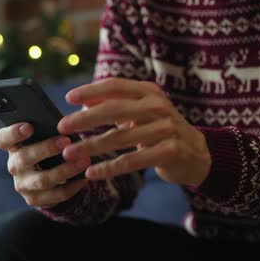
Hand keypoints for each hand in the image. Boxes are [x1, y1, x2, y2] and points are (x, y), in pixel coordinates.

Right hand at [0, 123, 90, 207]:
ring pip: (42, 180)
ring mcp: (23, 184)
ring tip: (84, 160)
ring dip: (65, 170)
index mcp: (13, 145)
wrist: (52, 177)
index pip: (3, 139)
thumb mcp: (47, 135)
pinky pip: (54, 195)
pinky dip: (72, 187)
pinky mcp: (34, 199)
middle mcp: (14, 165)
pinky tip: (84, 177)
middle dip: (46, 149)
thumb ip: (52, 125)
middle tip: (66, 141)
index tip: (29, 127)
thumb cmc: (50, 146)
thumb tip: (69, 116)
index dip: (13, 133)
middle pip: (24, 158)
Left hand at [58, 78, 211, 186]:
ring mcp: (166, 128)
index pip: (116, 86)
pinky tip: (92, 174)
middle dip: (85, 119)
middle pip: (115, 109)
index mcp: (149, 92)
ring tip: (70, 154)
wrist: (197, 153)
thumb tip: (82, 102)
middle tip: (62, 127)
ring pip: (120, 138)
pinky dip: (110, 168)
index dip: (91, 91)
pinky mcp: (169, 151)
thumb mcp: (142, 112)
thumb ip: (116, 105)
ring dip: (92, 147)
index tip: (68, 98)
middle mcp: (158, 106)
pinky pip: (133, 161)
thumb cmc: (161, 130)